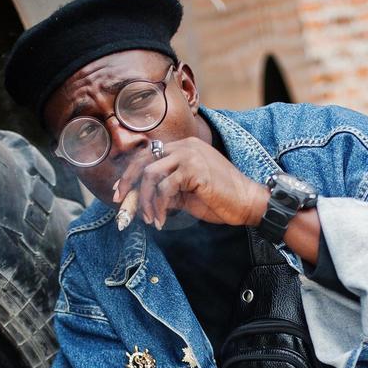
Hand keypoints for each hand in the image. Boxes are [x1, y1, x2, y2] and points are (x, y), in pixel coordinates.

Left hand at [111, 136, 267, 229]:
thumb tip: (143, 200)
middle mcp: (185, 146)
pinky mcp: (194, 170)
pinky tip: (162, 220)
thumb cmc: (221, 200)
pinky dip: (159, 207)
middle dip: (128, 183)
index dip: (130, 173)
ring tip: (150, 219)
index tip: (120, 191)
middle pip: (143, 160)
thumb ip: (167, 190)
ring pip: (151, 175)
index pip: (148, 155)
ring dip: (145, 201)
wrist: (247, 203)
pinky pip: (165, 188)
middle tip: (121, 203)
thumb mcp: (187, 193)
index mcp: (184, 147)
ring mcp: (189, 155)